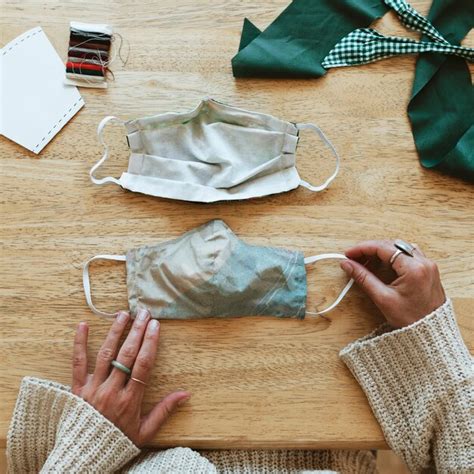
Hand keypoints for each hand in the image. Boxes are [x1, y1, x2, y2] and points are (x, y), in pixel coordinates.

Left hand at [72, 309, 190, 446]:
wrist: (85, 455)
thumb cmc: (118, 441)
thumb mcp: (145, 432)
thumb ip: (164, 411)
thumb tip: (186, 394)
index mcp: (130, 400)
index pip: (143, 365)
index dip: (150, 343)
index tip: (155, 326)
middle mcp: (111, 391)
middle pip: (126, 355)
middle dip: (137, 331)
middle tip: (144, 313)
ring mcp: (92, 388)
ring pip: (105, 354)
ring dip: (115, 332)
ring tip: (124, 314)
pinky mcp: (77, 388)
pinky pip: (77, 363)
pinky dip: (80, 343)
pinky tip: (83, 325)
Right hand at [340, 240, 445, 327]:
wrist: (432, 333)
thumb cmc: (411, 319)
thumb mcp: (383, 298)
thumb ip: (364, 278)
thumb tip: (348, 265)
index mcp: (414, 268)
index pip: (383, 248)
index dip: (363, 248)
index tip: (349, 254)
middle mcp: (424, 262)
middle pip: (391, 245)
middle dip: (371, 250)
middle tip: (355, 259)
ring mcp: (428, 265)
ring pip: (400, 247)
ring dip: (382, 252)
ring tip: (367, 263)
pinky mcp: (428, 269)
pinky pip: (408, 254)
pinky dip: (393, 256)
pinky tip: (383, 266)